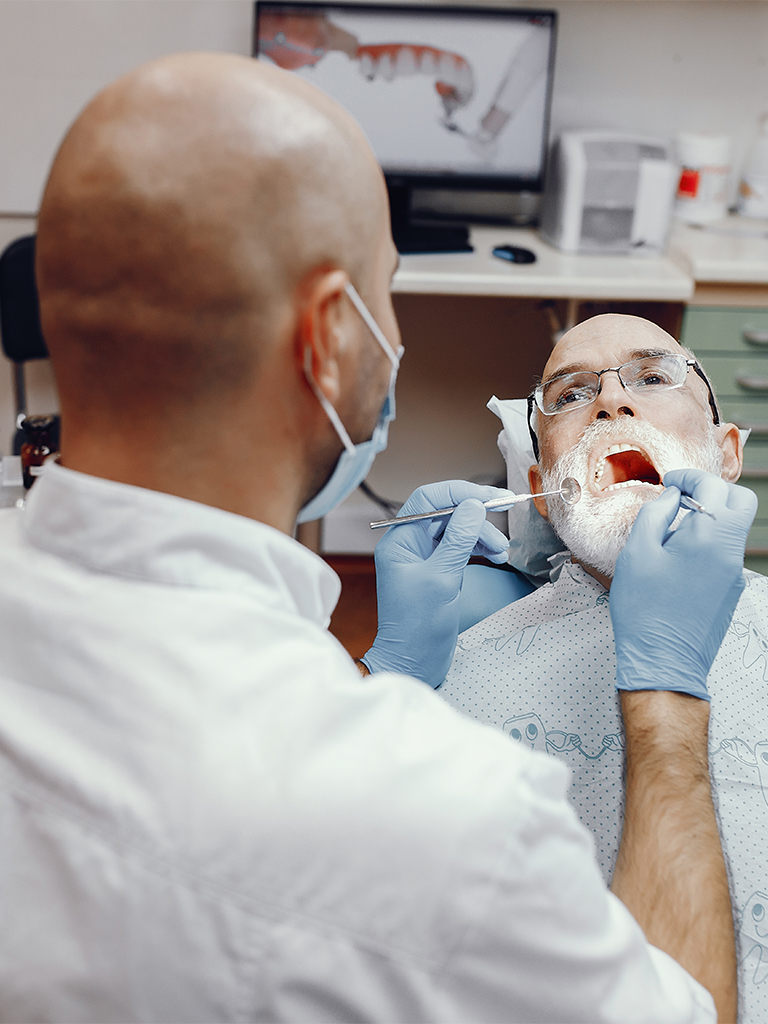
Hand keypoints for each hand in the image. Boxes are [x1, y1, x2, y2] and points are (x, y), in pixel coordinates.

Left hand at [361, 481, 510, 686]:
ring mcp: (423, 558)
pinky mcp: (437, 572)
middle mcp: (409, 545)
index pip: (429, 499)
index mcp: (399, 540)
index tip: (492, 498)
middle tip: (504, 525)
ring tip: (501, 552)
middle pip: (446, 513)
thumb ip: (458, 539)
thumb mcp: (442, 579)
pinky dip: (478, 548)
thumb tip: (473, 505)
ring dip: (482, 535)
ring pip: (457, 530)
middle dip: (477, 518)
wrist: (413, 664)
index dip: (461, 492)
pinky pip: (460, 548)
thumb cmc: (418, 627)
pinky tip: (495, 556)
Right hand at [610, 468, 756, 699]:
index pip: (713, 487)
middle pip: (740, 502)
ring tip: (671, 534)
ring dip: (708, 518)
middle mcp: (730, 552)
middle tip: (682, 497)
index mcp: (709, 537)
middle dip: (712, 491)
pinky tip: (677, 560)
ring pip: (733, 527)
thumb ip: (655, 515)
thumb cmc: (646, 612)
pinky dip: (707, 542)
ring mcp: (734, 573)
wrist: (664, 661)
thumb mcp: (637, 553)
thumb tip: (670, 498)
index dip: (690, 478)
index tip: (672, 482)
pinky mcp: (730, 589)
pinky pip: (724, 552)